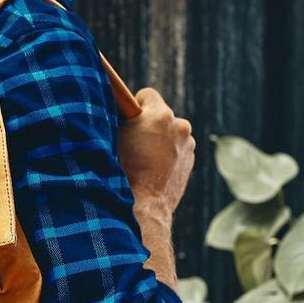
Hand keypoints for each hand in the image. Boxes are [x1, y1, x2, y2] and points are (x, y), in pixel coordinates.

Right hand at [118, 88, 195, 229]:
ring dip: (158, 140)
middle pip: (160, 115)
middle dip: (148, 125)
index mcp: (160, 115)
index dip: (133, 107)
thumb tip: (118, 109)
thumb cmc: (123, 173)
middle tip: (131, 144)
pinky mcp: (190, 159)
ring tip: (142, 160)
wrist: (143, 207)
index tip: (126, 121)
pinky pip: (176, 148)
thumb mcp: (113, 140)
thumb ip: (120, 120)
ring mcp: (188, 143)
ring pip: (169, 132)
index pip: (146, 95)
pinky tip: (153, 169)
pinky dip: (166, 154)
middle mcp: (179, 125)